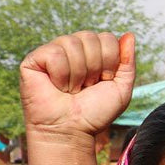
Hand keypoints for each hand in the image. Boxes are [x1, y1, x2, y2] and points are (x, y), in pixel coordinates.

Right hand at [19, 32, 135, 141]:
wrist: (71, 130)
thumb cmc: (95, 113)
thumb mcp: (121, 89)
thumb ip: (128, 62)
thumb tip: (129, 35)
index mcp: (93, 53)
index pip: (107, 38)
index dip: (110, 62)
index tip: (103, 81)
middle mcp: (73, 49)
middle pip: (91, 37)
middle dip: (95, 67)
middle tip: (86, 86)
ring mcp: (53, 52)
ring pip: (72, 43)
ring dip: (78, 73)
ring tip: (71, 89)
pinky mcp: (34, 59)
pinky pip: (55, 53)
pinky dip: (61, 75)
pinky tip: (56, 86)